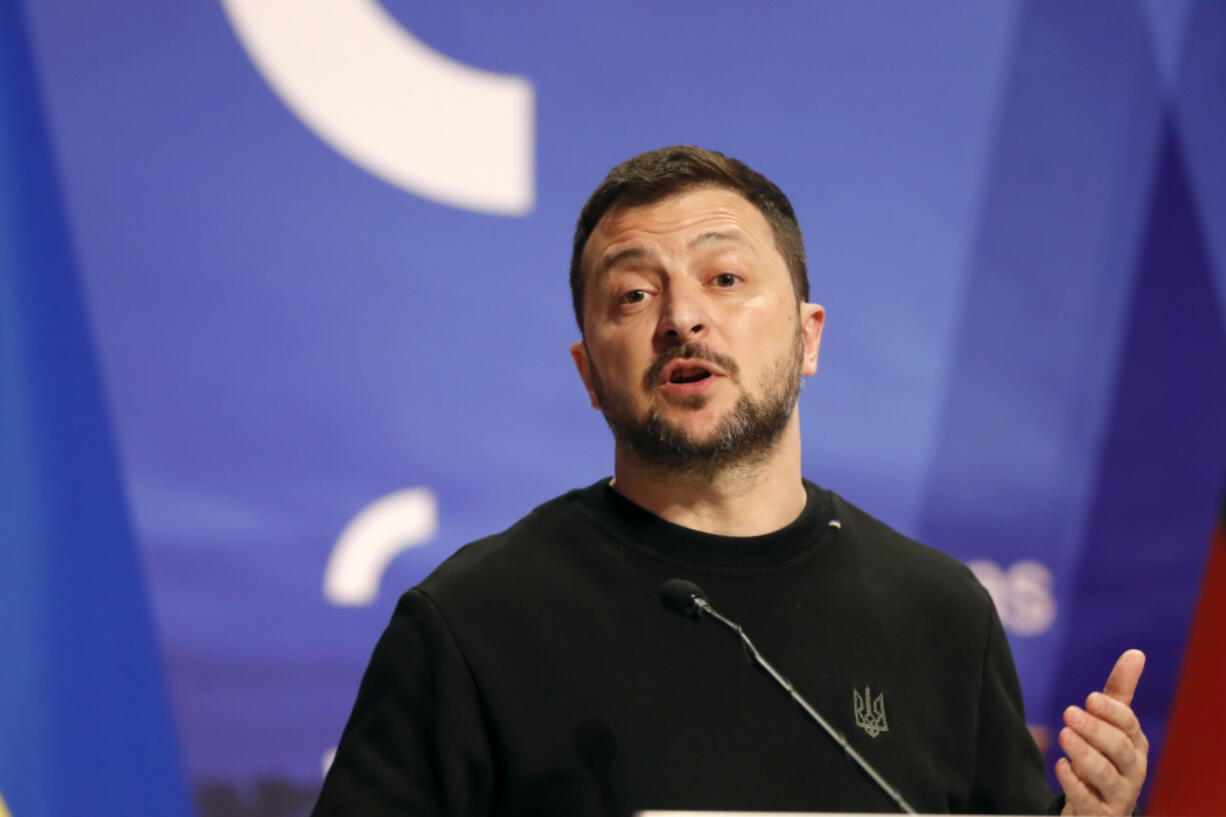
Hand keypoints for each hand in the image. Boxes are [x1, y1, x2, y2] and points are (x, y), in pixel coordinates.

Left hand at [1057, 649, 1148, 815]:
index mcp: (1135, 744)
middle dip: (1096, 730)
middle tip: (1069, 713)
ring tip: (1064, 735)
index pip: (1129, 726)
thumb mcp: (1110, 724)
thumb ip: (1119, 692)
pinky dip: (1075, 784)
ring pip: (1106, 775)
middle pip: (1119, 749)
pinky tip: (1060, 766)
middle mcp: (1132, 769)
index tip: (1089, 697)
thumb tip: (1136, 653)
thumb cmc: (1105, 756)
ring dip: (1085, 755)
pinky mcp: (1100, 813)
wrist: (1097, 806)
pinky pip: (1090, 801)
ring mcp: (1118, 794)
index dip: (1111, 712)